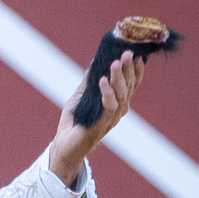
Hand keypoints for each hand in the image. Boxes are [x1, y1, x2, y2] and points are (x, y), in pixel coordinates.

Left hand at [48, 51, 143, 186]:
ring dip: (118, 78)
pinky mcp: (101, 126)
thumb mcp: (82, 96)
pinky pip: (109, 107)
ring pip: (122, 95)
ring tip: (114, 63)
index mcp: (117, 102)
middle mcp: (119, 110)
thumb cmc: (74, 121)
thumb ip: (89, 80)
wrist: (63, 145)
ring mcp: (111, 119)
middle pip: (129, 87)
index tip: (135, 52)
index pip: (132, 83)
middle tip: (126, 53)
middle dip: (128, 69)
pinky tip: (102, 81)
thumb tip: (95, 60)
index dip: (136, 69)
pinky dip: (107, 93)